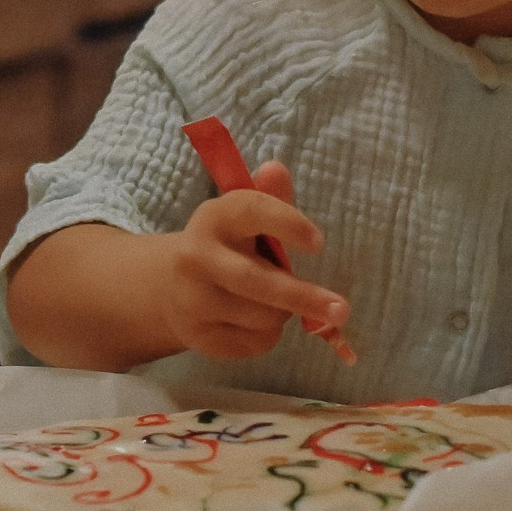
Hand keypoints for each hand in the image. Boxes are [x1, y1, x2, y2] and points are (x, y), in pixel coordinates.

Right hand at [161, 159, 348, 360]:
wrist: (169, 289)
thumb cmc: (225, 248)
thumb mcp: (243, 219)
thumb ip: (269, 197)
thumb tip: (276, 169)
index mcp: (212, 219)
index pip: (251, 211)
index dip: (288, 224)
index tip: (319, 243)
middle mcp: (196, 258)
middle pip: (257, 281)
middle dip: (303, 296)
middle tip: (342, 309)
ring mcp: (192, 300)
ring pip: (263, 316)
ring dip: (283, 314)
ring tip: (273, 302)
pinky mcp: (198, 337)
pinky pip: (255, 342)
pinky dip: (268, 335)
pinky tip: (252, 321)